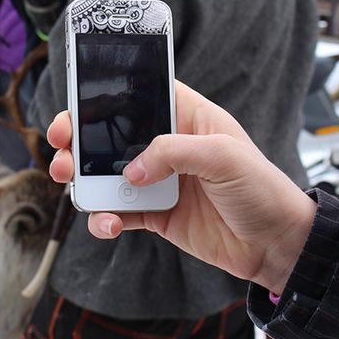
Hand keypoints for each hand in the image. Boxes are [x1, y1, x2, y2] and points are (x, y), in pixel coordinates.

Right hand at [46, 82, 316, 293]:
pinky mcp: (157, 215)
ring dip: (84, 180)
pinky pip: (119, 213)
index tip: (78, 101)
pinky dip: (105, 219)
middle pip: (112, 134)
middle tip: (60, 146)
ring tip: (73, 185)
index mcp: (188, 118)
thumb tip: (131, 170)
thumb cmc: (263, 190)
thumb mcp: (225, 157)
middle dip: (80, 139)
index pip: (141, 94)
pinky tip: (107, 224)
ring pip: (108, 175)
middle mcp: (170, 146)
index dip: (106, 94)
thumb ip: (174, 153)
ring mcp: (161, 181)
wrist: (277, 245)